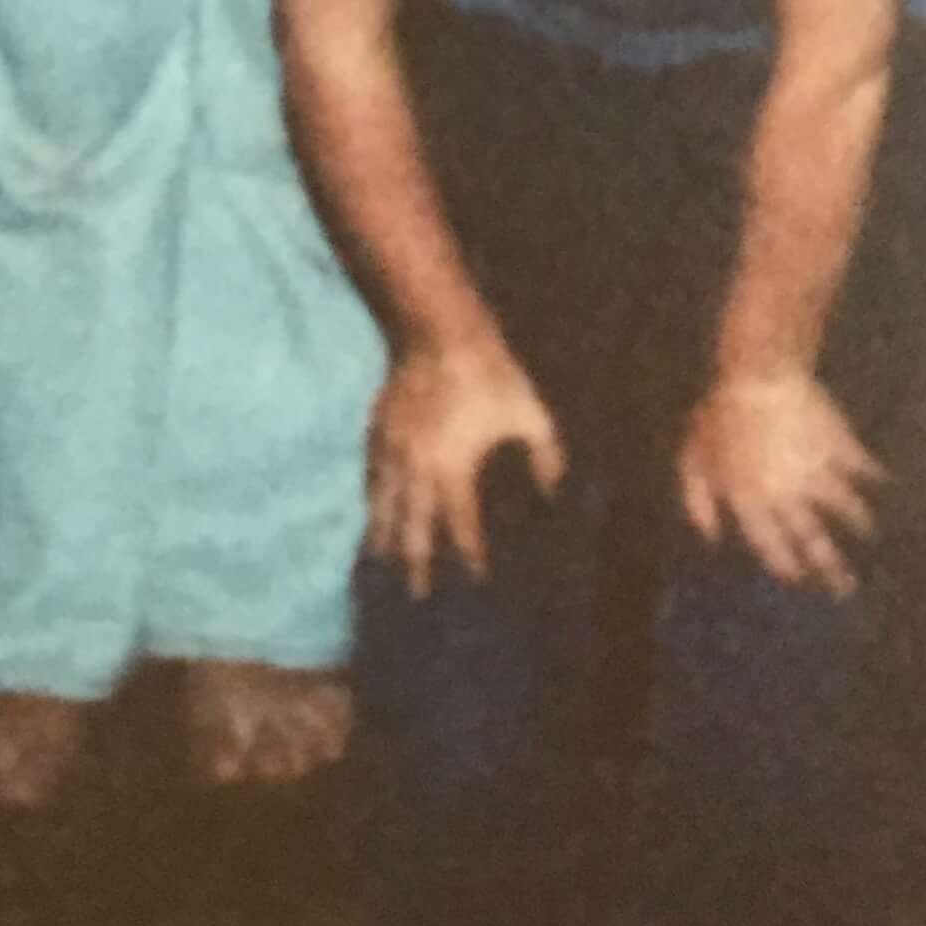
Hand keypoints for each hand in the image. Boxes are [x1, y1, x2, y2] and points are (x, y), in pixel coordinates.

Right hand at [368, 338, 565, 597]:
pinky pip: (371, 475)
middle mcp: (418, 470)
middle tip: (416, 595)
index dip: (470, 555)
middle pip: (412, 529)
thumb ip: (546, 454)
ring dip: (385, 538)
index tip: (476, 580)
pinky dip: (372, 498)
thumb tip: (555, 488)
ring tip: (381, 565)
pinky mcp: (378, 430)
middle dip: (415, 563)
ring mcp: (392, 451)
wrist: (441, 329)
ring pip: (383, 506)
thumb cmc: (490, 373)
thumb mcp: (529, 413)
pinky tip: (371, 510)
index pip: (461, 527)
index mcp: (454, 470)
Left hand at [677, 370, 882, 595]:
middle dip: (831, 567)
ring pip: (844, 507)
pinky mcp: (838, 446)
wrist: (759, 375)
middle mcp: (789, 497)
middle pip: (814, 541)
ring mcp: (818, 473)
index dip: (787, 564)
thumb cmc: (719, 414)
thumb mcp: (693, 458)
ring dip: (857, 522)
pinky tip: (881, 481)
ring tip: (867, 532)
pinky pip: (861, 466)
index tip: (800, 576)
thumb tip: (712, 536)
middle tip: (846, 588)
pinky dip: (873, 475)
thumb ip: (698, 500)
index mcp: (752, 503)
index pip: (773, 547)